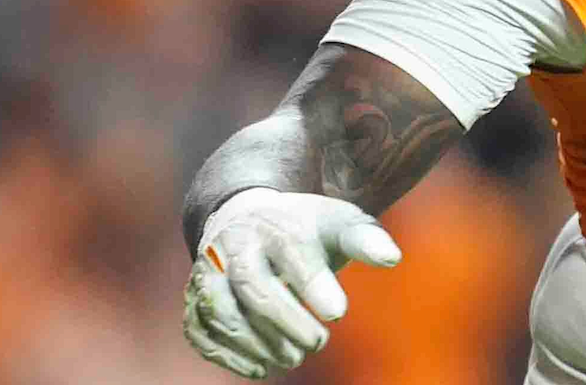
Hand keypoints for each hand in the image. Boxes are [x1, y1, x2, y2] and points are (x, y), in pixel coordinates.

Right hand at [182, 188, 402, 379]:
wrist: (247, 217)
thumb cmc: (304, 227)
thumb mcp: (338, 223)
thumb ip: (365, 240)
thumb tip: (392, 258)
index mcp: (275, 224)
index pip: (292, 253)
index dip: (314, 284)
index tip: (338, 313)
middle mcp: (234, 246)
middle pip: (252, 284)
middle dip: (284, 319)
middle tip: (318, 344)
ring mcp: (207, 273)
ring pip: (221, 309)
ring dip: (255, 341)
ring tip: (293, 358)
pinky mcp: (194, 299)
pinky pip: (199, 330)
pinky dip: (226, 354)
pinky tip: (259, 368)